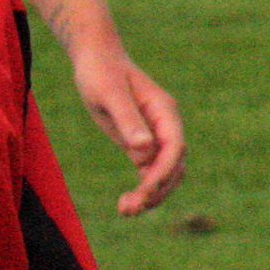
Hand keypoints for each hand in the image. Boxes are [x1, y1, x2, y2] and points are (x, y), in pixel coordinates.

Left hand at [65, 40, 185, 217]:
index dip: (162, 172)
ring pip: (164, 173)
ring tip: (125, 211)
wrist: (95, 58)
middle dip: (156, 190)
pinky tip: (126, 204)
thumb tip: (145, 150)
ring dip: (151, 194)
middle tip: (128, 209)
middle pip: (174, 166)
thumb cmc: (100, 72)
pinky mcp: (141, 142)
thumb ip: (128, 120)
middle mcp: (165, 125)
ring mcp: (155, 135)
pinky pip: (150, 171)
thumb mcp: (109, 94)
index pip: (174, 148)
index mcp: (164, 111)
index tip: (144, 191)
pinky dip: (142, 188)